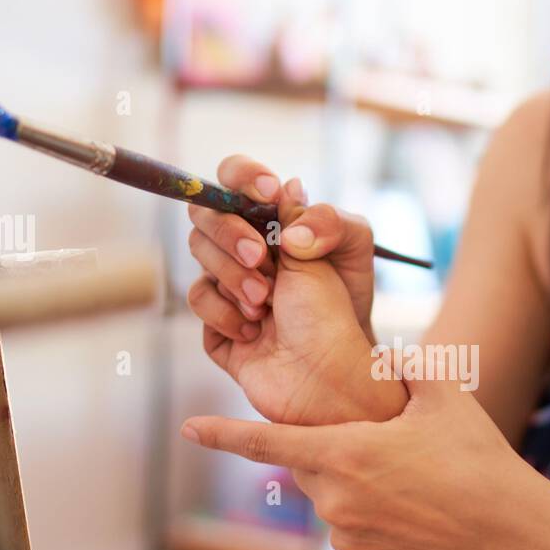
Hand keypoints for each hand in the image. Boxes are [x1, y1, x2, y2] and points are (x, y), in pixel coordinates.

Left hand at [179, 373, 549, 549]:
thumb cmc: (477, 458)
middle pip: (313, 468)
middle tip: (393, 450)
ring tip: (417, 488)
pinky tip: (417, 521)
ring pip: (337, 505)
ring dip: (361, 493)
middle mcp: (335, 500)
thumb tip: (387, 356)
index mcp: (343, 452)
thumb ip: (404, 365)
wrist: (508, 533)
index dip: (223, 434)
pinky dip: (378, 528)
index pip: (265, 442)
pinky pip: (357, 540)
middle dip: (339, 455)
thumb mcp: (443, 394)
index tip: (188, 427)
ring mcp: (349, 539)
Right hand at [187, 154, 376, 339]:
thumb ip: (324, 218)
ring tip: (266, 304)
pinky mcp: (213, 316)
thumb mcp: (351, 250)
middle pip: (205, 214)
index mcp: (272, 220)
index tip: (268, 192)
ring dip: (234, 277)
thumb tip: (290, 188)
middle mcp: (243, 245)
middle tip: (261, 259)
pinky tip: (254, 330)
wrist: (329, 372)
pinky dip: (225, 312)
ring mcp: (225, 280)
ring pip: (199, 255)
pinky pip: (197, 297)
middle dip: (231, 234)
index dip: (243, 176)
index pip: (236, 177)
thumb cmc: (342, 309)